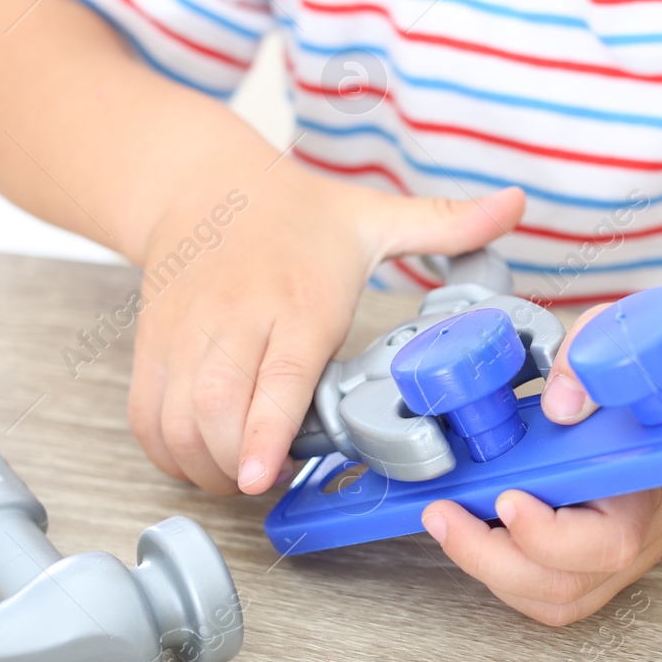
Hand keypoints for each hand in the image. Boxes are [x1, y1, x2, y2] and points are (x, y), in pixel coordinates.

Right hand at [127, 163, 523, 493]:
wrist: (198, 182)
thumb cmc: (292, 211)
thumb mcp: (373, 215)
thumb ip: (446, 222)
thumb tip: (516, 203)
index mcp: (298, 298)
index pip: (277, 373)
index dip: (266, 430)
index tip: (264, 473)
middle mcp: (235, 319)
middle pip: (214, 410)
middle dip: (234, 465)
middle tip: (270, 479)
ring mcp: (186, 336)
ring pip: (175, 421)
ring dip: (203, 465)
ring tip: (243, 474)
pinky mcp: (153, 347)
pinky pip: (145, 416)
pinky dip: (168, 452)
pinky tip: (203, 457)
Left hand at [419, 300, 661, 624]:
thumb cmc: (648, 375)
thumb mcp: (621, 343)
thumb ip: (588, 363)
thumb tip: (559, 403)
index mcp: (653, 490)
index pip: (609, 541)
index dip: (550, 535)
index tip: (506, 499)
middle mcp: (640, 537)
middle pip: (568, 584)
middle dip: (492, 557)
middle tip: (444, 515)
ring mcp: (618, 560)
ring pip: (552, 600)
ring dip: (489, 569)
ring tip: (448, 521)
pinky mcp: (594, 566)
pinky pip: (544, 594)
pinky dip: (502, 574)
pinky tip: (474, 532)